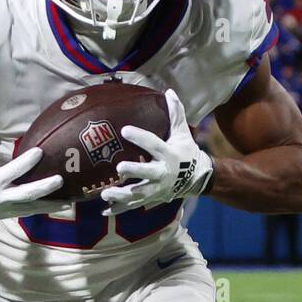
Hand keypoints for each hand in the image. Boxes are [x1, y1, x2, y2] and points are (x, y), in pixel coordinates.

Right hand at [0, 117, 70, 227]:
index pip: (12, 172)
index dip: (26, 162)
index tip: (40, 151)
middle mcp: (0, 198)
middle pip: (27, 195)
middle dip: (44, 188)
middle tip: (60, 179)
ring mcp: (7, 209)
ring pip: (33, 208)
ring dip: (52, 204)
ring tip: (71, 200)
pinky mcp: (10, 215)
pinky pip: (32, 211)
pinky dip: (46, 208)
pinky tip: (64, 204)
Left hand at [100, 89, 212, 214]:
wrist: (197, 178)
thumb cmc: (186, 152)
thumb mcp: (183, 133)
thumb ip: (176, 113)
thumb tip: (169, 91)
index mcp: (169, 154)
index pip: (154, 144)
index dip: (140, 137)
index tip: (124, 130)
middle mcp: (163, 173)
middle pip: (148, 173)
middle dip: (135, 171)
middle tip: (119, 168)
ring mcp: (157, 188)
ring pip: (139, 194)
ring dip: (122, 196)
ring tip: (105, 194)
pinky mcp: (151, 199)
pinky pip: (134, 206)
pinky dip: (119, 210)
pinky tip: (104, 210)